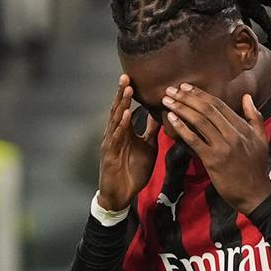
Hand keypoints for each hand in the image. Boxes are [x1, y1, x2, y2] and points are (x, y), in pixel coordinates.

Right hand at [99, 75, 159, 211]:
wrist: (121, 194)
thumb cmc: (132, 171)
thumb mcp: (147, 148)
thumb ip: (151, 132)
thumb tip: (160, 115)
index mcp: (124, 132)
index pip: (125, 109)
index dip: (128, 94)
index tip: (133, 78)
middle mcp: (115, 134)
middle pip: (118, 110)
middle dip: (122, 93)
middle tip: (126, 75)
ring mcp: (111, 144)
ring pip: (116, 120)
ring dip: (122, 104)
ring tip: (127, 89)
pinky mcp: (110, 155)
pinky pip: (117, 138)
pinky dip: (122, 126)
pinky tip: (127, 115)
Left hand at [162, 84, 270, 214]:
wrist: (255, 194)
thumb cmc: (257, 168)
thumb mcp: (261, 139)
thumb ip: (254, 117)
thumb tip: (247, 97)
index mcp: (242, 128)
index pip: (219, 104)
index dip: (200, 94)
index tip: (186, 87)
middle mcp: (233, 134)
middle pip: (207, 109)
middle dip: (186, 97)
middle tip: (171, 90)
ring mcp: (222, 147)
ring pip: (199, 121)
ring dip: (181, 108)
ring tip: (167, 101)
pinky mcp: (213, 160)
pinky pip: (194, 140)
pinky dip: (181, 128)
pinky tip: (171, 119)